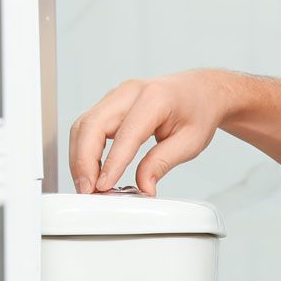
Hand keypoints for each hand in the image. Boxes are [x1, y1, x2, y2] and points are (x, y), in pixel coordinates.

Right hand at [68, 69, 237, 195]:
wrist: (201, 91)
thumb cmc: (198, 112)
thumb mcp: (191, 142)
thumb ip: (163, 163)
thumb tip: (143, 186)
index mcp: (154, 98)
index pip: (125, 133)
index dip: (111, 162)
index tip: (103, 186)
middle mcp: (129, 92)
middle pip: (92, 125)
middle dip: (83, 161)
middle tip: (87, 190)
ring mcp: (116, 96)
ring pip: (84, 125)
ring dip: (80, 157)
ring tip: (87, 185)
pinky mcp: (110, 104)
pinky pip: (88, 126)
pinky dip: (84, 150)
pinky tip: (90, 171)